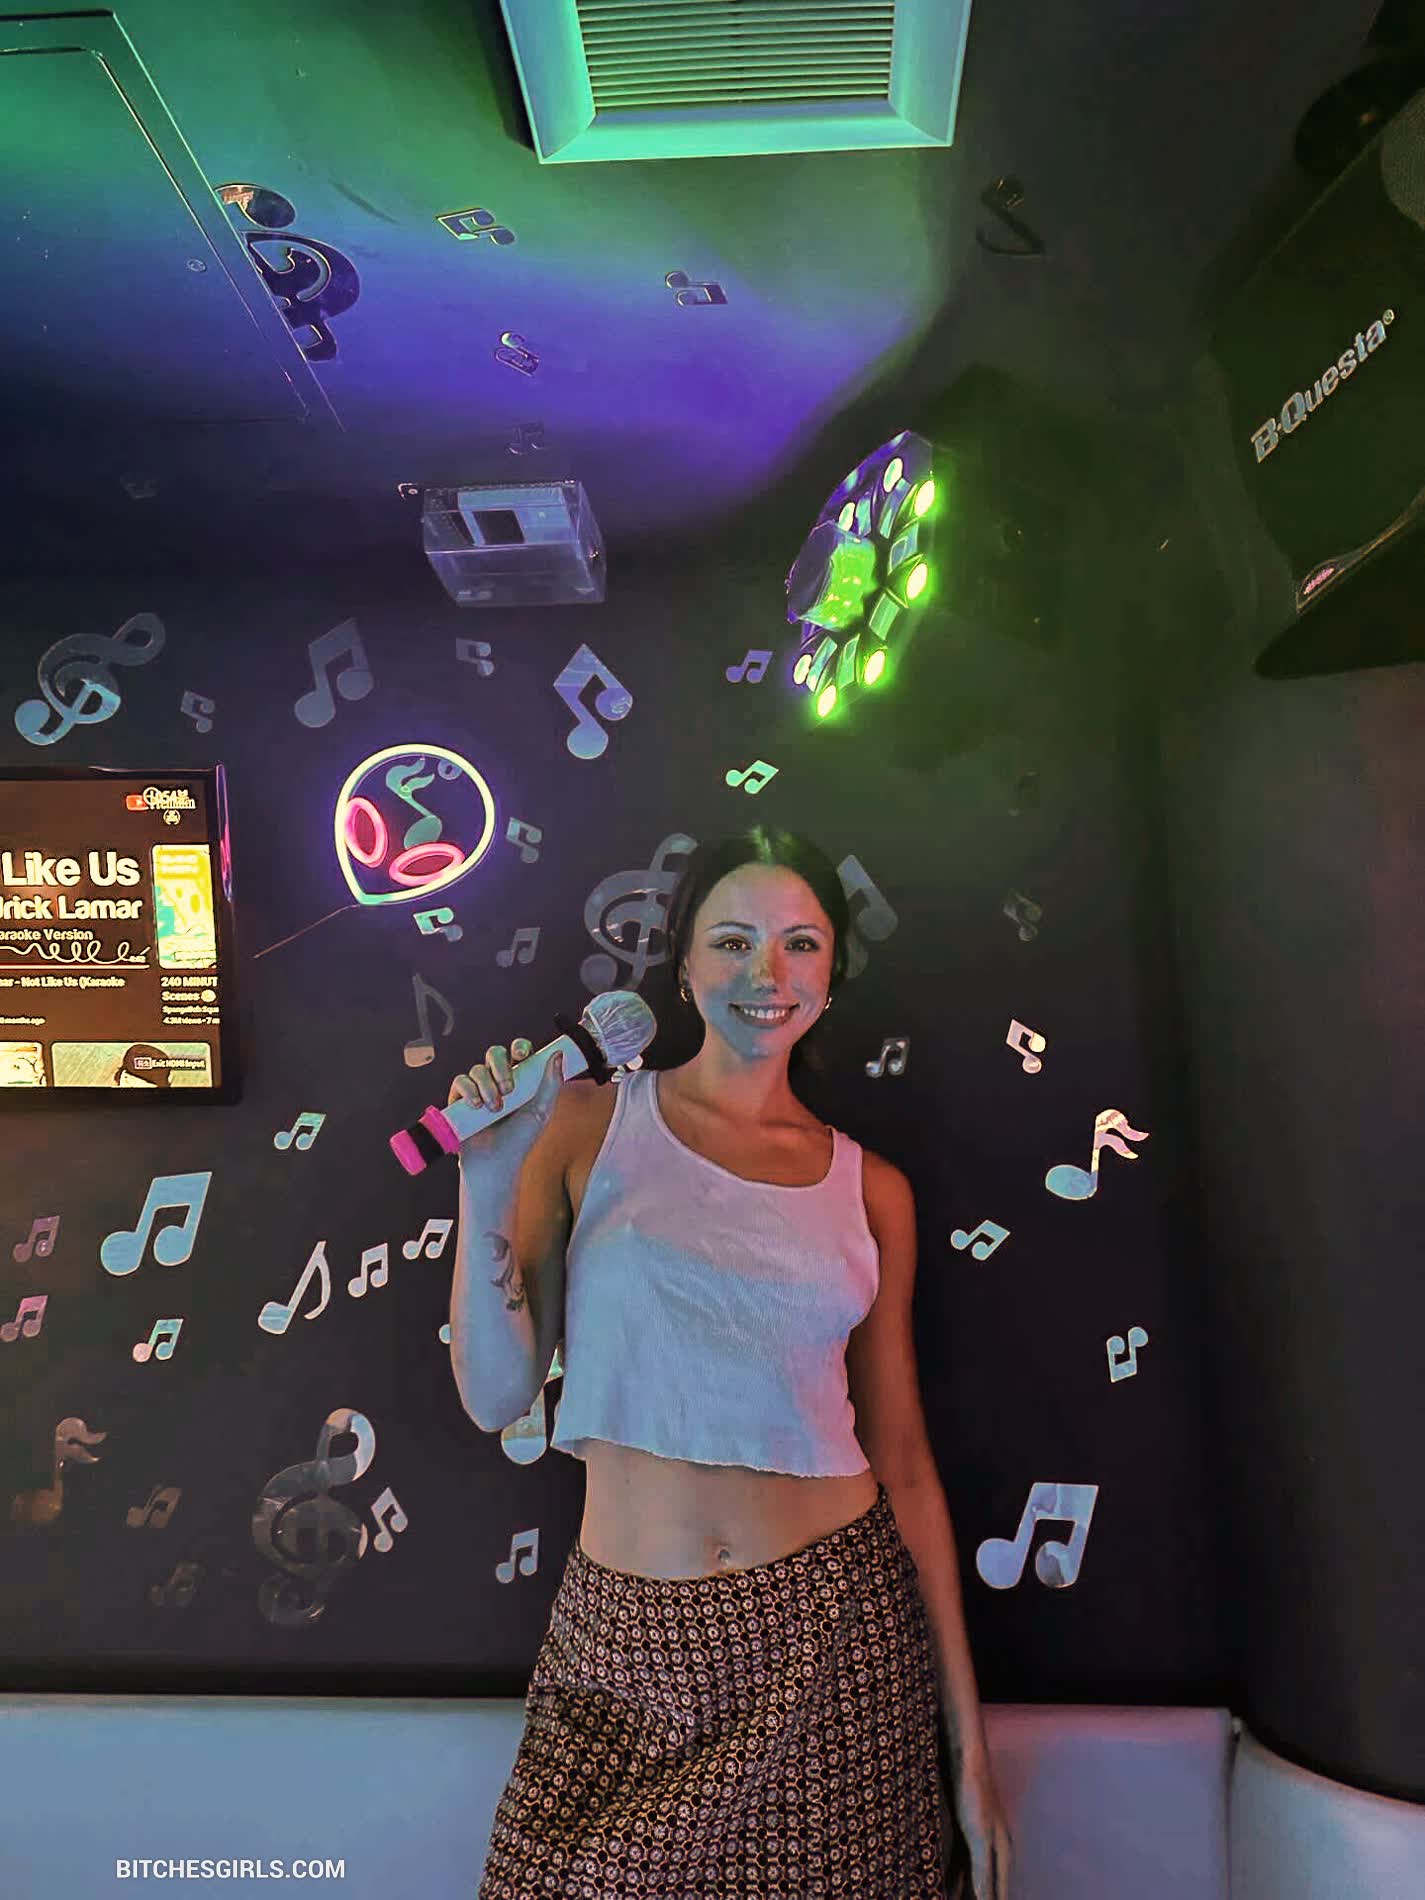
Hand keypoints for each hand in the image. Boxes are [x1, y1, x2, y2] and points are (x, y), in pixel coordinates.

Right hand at [447, 1039, 563, 1169]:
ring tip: (494, 1109)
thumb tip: (558, 1054)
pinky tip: (477, 1106)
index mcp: (519, 1079)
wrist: (495, 1162)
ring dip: (487, 1086)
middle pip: (495, 1053)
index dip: (519, 1047)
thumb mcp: (540, 1111)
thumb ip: (551, 1083)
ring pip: (478, 1069)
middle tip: (508, 1089)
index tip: (522, 1055)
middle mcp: (497, 1080)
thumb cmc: (520, 1139)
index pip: (518, 1052)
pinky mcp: (460, 1098)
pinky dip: (468, 1090)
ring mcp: (478, 1088)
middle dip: (501, 1067)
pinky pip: (460, 1081)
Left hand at [948, 1754, 1012, 1899]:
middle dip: (983, 1896)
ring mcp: (980, 1837)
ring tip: (954, 1899)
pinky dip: (956, 1876)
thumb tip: (985, 1898)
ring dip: (965, 1889)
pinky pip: (961, 1861)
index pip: (998, 1889)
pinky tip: (946, 1883)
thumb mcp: (979, 1835)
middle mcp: (995, 1846)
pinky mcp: (964, 1830)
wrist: (966, 1758)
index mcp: (1003, 1850)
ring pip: (973, 1874)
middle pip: (989, 1883)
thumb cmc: (975, 1794)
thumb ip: (984, 1870)